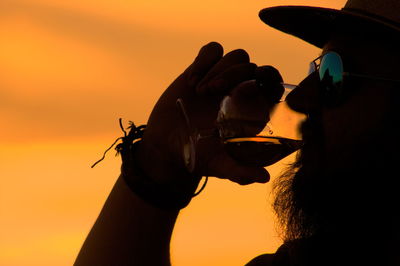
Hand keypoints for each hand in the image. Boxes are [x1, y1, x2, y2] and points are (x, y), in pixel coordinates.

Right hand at [136, 42, 282, 185]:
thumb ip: (240, 172)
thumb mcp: (219, 166)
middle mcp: (240, 91)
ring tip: (199, 91)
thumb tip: (264, 178)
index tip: (244, 92)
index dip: (266, 82)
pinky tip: (191, 81)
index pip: (272, 85)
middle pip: (253, 66)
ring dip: (217, 69)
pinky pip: (212, 50)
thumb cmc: (198, 157)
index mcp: (251, 110)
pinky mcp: (202, 69)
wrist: (167, 146)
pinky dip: (203, 60)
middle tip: (211, 93)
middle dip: (234, 74)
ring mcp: (221, 78)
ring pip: (236, 56)